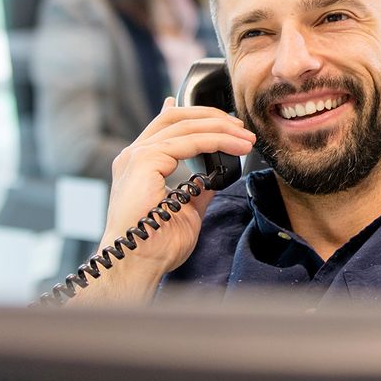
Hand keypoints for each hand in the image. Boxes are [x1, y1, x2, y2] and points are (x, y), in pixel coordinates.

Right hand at [76, 99, 255, 303]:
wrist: (137, 263)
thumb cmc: (156, 245)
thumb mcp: (186, 210)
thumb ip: (197, 189)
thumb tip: (215, 177)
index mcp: (139, 165)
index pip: (165, 127)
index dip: (194, 116)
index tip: (222, 120)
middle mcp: (134, 156)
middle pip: (176, 118)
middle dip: (212, 118)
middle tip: (241, 128)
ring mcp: (136, 156)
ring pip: (185, 126)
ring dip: (221, 129)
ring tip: (247, 139)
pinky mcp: (144, 161)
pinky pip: (188, 141)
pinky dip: (216, 140)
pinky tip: (235, 146)